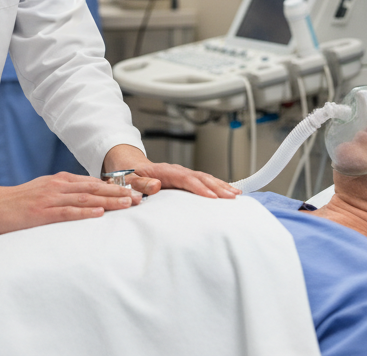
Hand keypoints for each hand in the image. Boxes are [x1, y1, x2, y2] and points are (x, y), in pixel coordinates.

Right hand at [0, 172, 141, 235]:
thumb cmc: (18, 203)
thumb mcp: (44, 192)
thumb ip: (64, 194)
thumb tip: (87, 200)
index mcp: (60, 181)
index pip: (93, 183)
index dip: (114, 187)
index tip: (133, 191)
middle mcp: (58, 186)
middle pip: (95, 188)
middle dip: (119, 192)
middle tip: (139, 198)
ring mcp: (51, 199)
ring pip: (86, 198)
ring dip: (109, 200)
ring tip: (127, 204)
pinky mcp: (42, 212)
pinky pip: (67, 212)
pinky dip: (85, 212)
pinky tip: (99, 213)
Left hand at [126, 162, 240, 198]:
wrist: (131, 170)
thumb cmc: (130, 178)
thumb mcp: (130, 181)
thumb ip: (142, 184)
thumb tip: (156, 185)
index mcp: (164, 171)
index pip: (185, 178)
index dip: (199, 187)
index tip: (211, 196)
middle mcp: (177, 171)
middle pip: (200, 177)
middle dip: (217, 186)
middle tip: (231, 196)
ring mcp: (183, 174)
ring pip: (205, 178)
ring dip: (221, 185)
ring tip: (236, 194)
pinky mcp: (187, 179)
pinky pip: (204, 181)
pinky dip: (218, 186)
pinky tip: (229, 192)